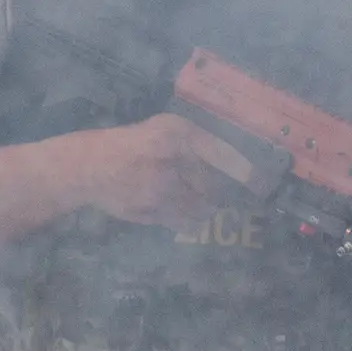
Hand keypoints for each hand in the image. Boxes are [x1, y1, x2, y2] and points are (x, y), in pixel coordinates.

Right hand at [88, 114, 251, 231]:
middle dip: (220, 192)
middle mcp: (170, 161)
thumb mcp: (164, 128)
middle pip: (214, 187)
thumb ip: (197, 142)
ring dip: (206, 207)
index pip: (221, 155)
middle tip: (220, 192)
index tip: (262, 184)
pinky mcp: (150, 211)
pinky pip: (184, 222)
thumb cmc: (134, 143)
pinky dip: (190, 219)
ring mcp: (159, 190)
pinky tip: (181, 208)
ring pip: (202, 208)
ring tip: (197, 200)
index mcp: (176, 135)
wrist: (89, 166)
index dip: (246, 172)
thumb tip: (239, 164)